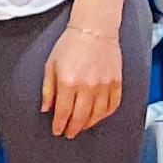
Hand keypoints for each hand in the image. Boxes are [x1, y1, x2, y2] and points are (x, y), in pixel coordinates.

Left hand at [44, 17, 126, 138]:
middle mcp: (87, 86)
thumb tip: (46, 109)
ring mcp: (105, 85)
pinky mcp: (117, 82)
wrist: (94, 30)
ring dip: (89, 124)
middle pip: (81, 117)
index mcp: (68, 82)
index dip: (59, 124)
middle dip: (73, 128)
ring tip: (81, 126)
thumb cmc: (70, 45)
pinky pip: (113, 105)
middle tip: (69, 133)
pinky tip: (98, 116)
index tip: (57, 131)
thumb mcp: (50, 65)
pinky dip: (105, 114)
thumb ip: (47, 89)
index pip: (63, 112)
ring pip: (98, 114)